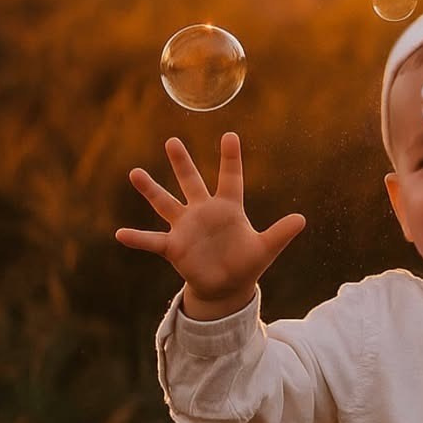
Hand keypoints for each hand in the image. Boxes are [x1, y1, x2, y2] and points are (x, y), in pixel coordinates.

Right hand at [115, 133, 304, 318]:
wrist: (227, 287)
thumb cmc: (247, 263)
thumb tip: (302, 219)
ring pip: (165, 204)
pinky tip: (120, 233)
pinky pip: (152, 240)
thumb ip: (280, 233)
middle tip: (172, 140)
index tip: (230, 135)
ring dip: (150, 190)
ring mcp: (186, 228)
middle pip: (191, 182)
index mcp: (228, 208)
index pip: (230, 178)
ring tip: (135, 173)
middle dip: (182, 162)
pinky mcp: (174, 247)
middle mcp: (204, 212)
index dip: (230, 158)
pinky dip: (137, 238)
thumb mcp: (266, 249)